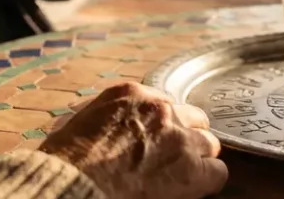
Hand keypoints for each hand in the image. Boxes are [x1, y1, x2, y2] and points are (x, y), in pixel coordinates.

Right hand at [38, 83, 227, 198]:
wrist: (74, 182)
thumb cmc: (66, 161)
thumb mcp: (77, 122)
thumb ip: (101, 115)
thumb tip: (98, 123)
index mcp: (131, 94)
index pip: (164, 103)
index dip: (163, 125)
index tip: (155, 139)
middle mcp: (160, 109)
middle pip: (193, 118)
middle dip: (185, 137)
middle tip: (172, 158)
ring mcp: (179, 137)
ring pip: (209, 143)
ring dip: (198, 158)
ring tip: (182, 175)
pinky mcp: (190, 167)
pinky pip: (217, 172)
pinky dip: (207, 181)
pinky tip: (193, 188)